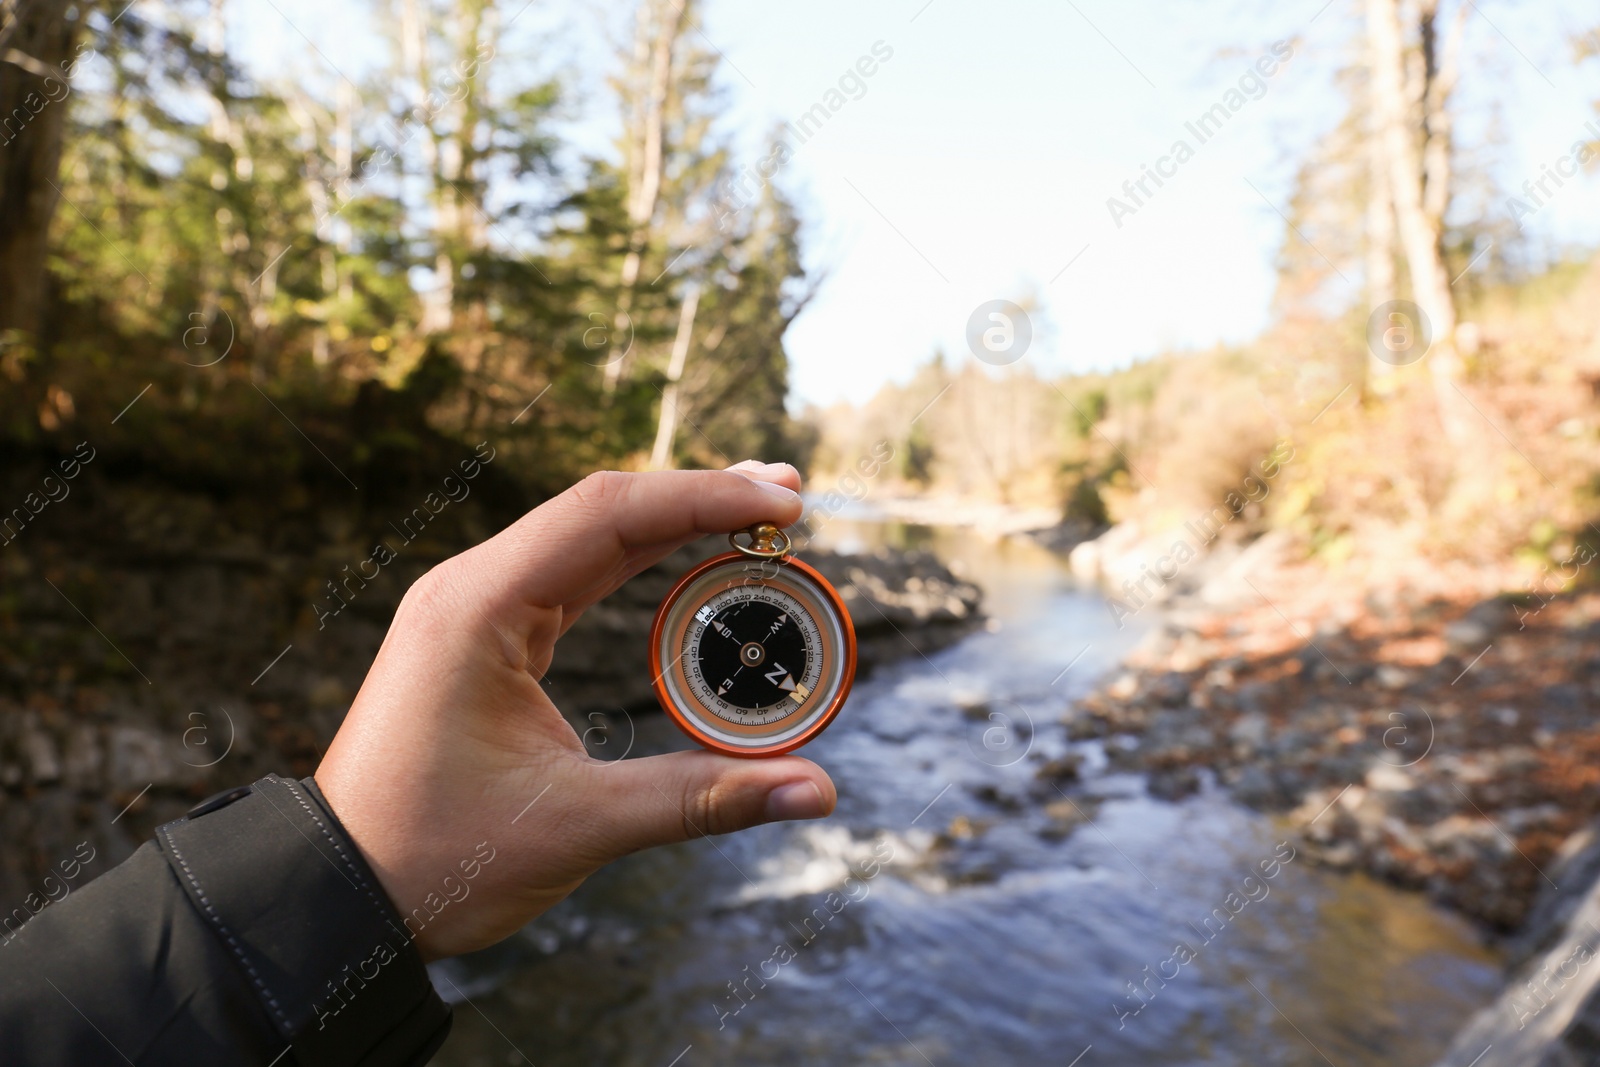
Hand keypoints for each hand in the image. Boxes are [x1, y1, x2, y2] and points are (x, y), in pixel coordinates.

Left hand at [315, 461, 836, 960]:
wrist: (342, 898)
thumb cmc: (435, 858)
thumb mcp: (578, 824)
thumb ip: (702, 797)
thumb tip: (816, 789)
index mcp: (479, 606)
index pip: (611, 515)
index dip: (706, 497)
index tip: (785, 502)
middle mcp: (472, 589)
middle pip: (605, 510)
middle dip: (700, 497)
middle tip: (790, 498)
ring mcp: (474, 612)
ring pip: (590, 539)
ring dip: (673, 523)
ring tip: (756, 513)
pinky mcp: (483, 642)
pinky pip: (573, 579)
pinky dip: (639, 565)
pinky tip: (688, 563)